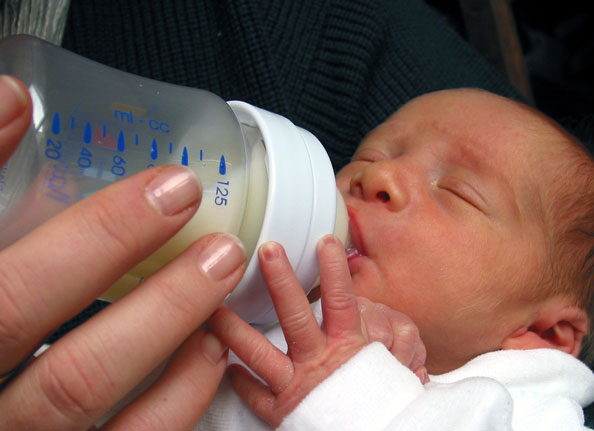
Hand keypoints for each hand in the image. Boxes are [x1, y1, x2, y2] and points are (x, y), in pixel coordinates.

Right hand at [0, 75, 245, 429]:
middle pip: (17, 315)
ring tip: (218, 265)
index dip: (8, 176)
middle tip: (179, 193)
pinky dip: (179, 396)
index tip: (38, 108)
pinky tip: (208, 350)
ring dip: (161, 321)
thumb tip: (11, 99)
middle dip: (101, 246)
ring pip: (79, 390)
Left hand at [208, 235, 426, 427]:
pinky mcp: (284, 410)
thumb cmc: (386, 402)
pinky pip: (255, 395)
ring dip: (237, 329)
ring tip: (216, 308)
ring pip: (261, 352)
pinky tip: (225, 368)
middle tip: (266, 250)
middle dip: (280, 281)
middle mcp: (321, 361)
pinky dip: (239, 382)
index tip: (324, 241)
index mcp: (352, 347)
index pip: (343, 301)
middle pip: (297, 315)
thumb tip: (395, 329)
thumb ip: (396, 345)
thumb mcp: (397, 367)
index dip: (334, 271)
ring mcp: (299, 385)